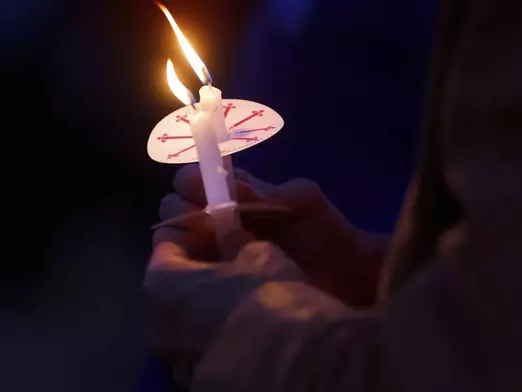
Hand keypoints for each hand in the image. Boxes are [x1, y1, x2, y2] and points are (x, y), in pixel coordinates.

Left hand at [146, 224, 302, 386]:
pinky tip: (244, 332)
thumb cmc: (261, 295)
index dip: (193, 235)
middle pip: (174, 289)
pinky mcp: (194, 382)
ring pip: (187, 323)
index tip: (215, 230)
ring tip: (240, 302)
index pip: (167, 245)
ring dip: (206, 310)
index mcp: (161, 282)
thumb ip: (238, 245)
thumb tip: (232, 240)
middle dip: (199, 276)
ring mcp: (173, 358)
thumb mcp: (259, 255)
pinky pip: (203, 349)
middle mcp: (155, 322)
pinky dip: (217, 338)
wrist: (278, 362)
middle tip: (230, 266)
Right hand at [156, 164, 388, 306]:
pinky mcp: (219, 284)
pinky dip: (190, 272)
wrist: (347, 278)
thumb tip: (228, 187)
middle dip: (181, 213)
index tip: (198, 190)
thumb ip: (269, 191)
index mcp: (236, 194)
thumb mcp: (303, 201)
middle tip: (207, 226)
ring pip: (174, 244)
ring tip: (212, 251)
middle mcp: (218, 221)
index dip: (190, 181)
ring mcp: (216, 255)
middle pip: (175, 211)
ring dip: (183, 244)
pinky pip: (189, 276)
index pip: (193, 180)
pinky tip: (211, 274)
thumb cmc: (326, 233)